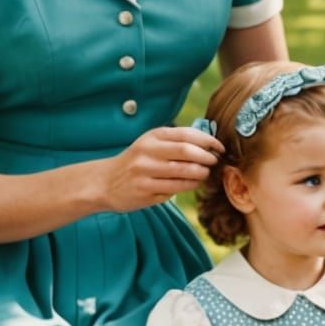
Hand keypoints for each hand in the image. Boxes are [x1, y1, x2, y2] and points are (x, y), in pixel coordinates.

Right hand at [104, 126, 224, 211]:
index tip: (219, 147)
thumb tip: (209, 144)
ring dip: (200, 173)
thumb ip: (176, 141)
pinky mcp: (144, 190)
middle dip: (206, 157)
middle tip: (214, 162)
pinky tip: (193, 183)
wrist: (105, 182)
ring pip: (183, 172)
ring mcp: (145, 172)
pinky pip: (175, 188)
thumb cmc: (136, 161)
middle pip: (186, 152)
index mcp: (152, 137)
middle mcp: (147, 152)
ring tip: (205, 174)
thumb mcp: (151, 144)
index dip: (208, 141)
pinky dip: (189, 185)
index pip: (186, 135)